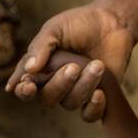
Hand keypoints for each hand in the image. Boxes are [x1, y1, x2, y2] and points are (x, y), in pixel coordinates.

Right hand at [6, 5, 135, 120]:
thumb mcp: (56, 28)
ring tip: (97, 65)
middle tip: (74, 67)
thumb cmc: (80, 23)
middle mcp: (55, 83)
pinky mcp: (96, 98)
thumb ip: (41, 46)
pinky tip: (100, 92)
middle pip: (47, 98)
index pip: (24, 87)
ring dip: (83, 86)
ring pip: (70, 104)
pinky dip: (94, 107)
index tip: (29, 85)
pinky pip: (89, 115)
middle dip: (60, 84)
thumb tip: (29, 69)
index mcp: (39, 68)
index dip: (24, 90)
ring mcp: (75, 92)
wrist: (114, 22)